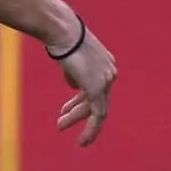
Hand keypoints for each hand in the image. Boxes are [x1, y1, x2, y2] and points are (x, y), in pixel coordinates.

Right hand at [51, 21, 116, 146]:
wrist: (63, 30)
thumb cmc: (60, 35)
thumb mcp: (69, 54)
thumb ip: (74, 71)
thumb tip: (73, 84)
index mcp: (105, 62)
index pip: (95, 86)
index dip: (79, 99)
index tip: (66, 108)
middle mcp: (110, 72)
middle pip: (96, 99)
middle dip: (77, 111)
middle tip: (61, 121)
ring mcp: (106, 81)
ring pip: (96, 109)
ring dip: (78, 120)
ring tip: (61, 128)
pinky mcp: (97, 89)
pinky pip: (98, 115)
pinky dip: (91, 129)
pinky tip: (83, 141)